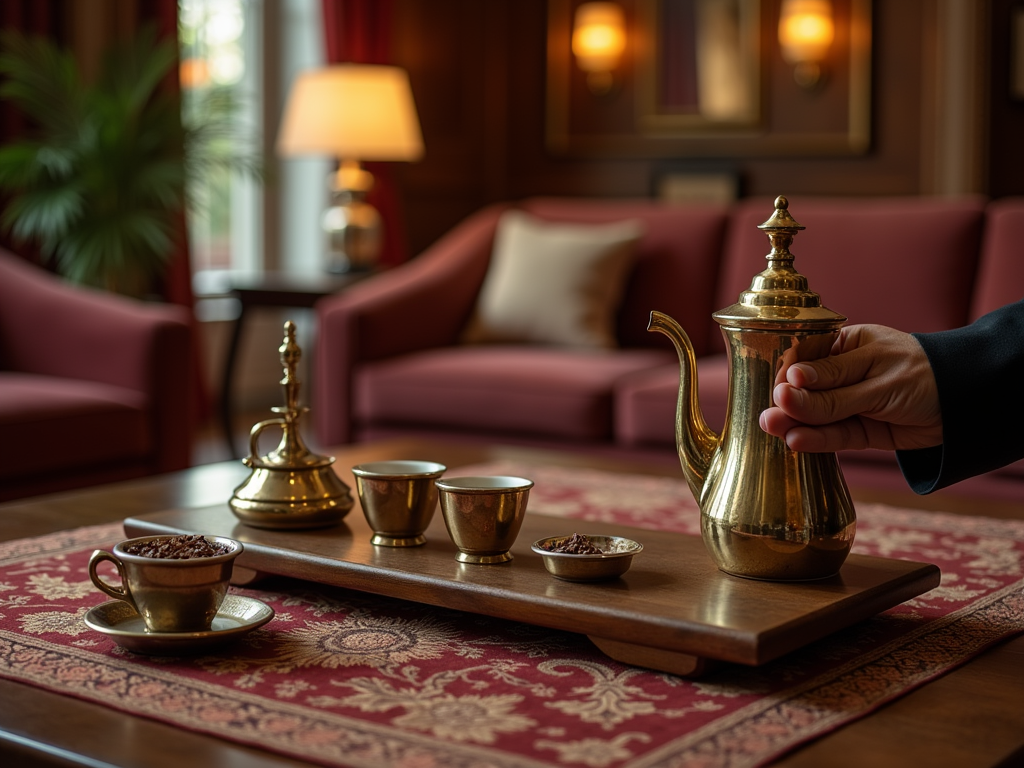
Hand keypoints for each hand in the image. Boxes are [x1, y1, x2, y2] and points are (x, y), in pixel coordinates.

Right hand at [759, 325, 942, 451]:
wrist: (969, 406)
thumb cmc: (925, 376)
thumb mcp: (877, 378)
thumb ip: (833, 391)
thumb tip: (788, 386)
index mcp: (845, 346)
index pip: (806, 361)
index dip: (788, 376)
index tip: (775, 390)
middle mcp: (843, 375)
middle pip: (807, 391)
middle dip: (788, 404)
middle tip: (768, 415)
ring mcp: (852, 404)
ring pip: (817, 416)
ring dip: (795, 423)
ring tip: (773, 429)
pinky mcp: (861, 431)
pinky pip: (834, 435)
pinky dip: (816, 439)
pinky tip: (796, 441)